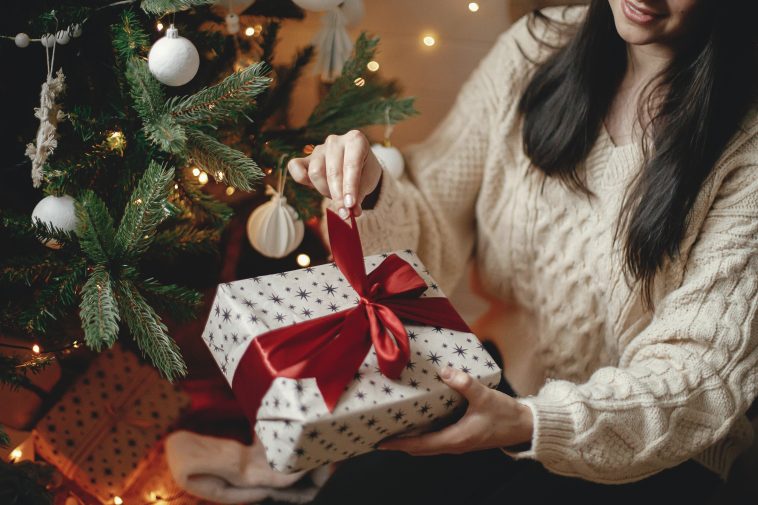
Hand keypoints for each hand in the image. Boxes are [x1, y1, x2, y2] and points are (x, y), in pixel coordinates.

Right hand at [287, 130, 383, 217]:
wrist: (358, 166)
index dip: (350, 188)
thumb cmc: (364, 172)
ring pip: (316, 172)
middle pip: (332, 171)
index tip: (350, 206)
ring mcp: (319, 149)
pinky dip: (300, 177)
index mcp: (356, 140)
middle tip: (344, 213)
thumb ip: (359, 195)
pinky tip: (309, 186)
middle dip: (338, 195)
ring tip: (336, 197)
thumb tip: (351, 211)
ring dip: (325, 190)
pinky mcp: (306, 158)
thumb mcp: (368, 182)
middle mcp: (335, 141)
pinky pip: (295, 166)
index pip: (351, 165)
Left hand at [378, 366, 533, 454]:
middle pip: (420, 449)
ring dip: (411, 440)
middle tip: (381, 434)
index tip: (381, 442)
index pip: (420, 445)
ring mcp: (458, 442)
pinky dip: (423, 434)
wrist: (525, 426)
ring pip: (428, 446)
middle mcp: (454, 444)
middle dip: (400, 443)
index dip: (400, 443)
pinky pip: (437, 439)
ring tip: (395, 427)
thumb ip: (464, 383)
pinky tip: (419, 420)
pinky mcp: (462, 437)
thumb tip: (444, 371)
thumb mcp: (484, 396)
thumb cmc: (506, 415)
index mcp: (455, 439)